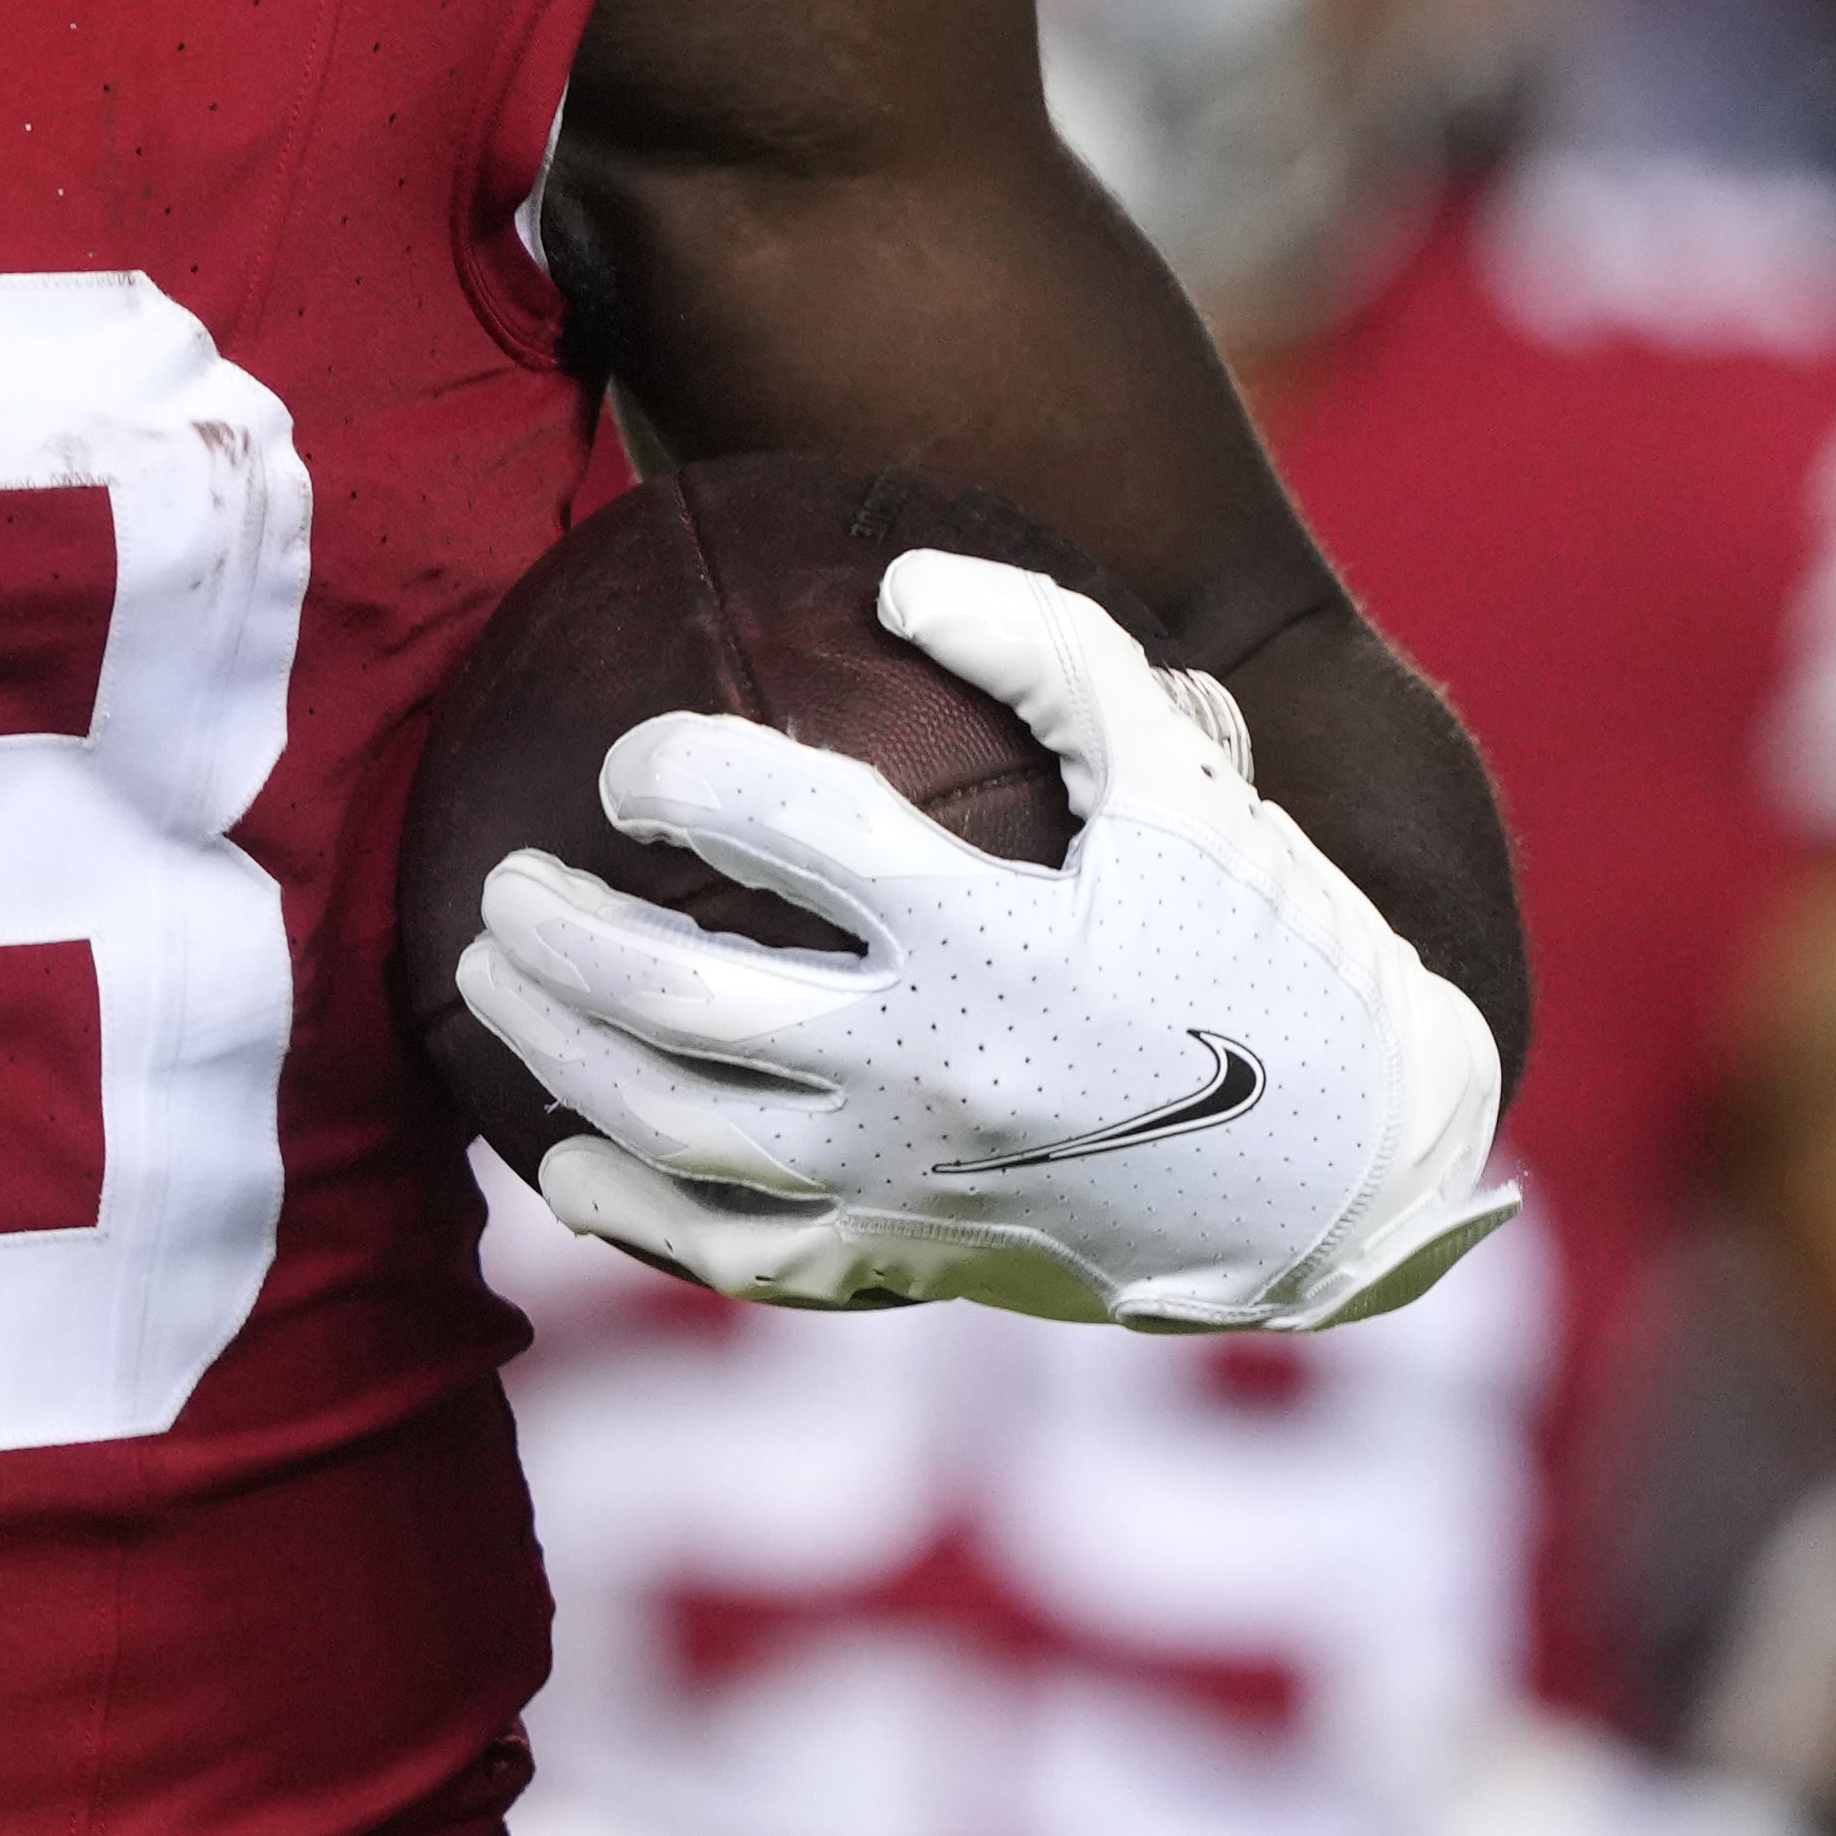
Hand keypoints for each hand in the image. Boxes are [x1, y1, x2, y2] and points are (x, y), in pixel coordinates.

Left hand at [454, 555, 1513, 1326]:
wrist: (1346, 1170)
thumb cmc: (1268, 948)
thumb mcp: (1192, 777)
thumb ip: (1056, 655)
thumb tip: (903, 574)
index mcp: (989, 934)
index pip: (781, 825)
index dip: (678, 772)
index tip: (631, 758)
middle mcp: (925, 1067)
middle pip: (676, 995)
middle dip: (558, 929)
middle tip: (500, 877)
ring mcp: (902, 1182)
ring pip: (670, 1122)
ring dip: (557, 1047)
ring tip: (490, 977)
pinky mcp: (905, 1262)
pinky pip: (725, 1252)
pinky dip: (624, 1210)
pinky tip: (562, 1160)